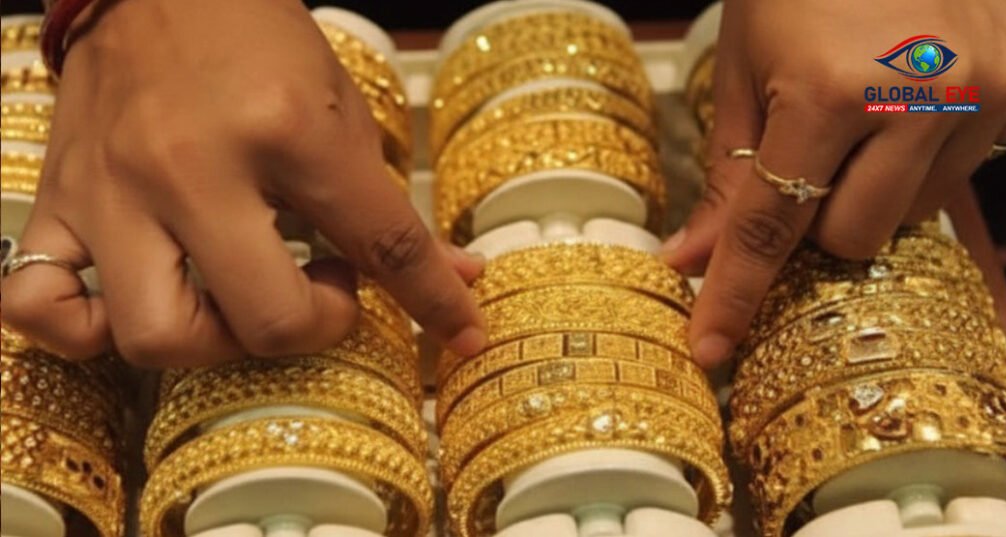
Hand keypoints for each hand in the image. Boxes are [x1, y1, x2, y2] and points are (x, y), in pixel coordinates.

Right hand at [0, 0, 485, 365]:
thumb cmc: (255, 40)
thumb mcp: (341, 111)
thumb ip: (391, 208)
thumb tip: (457, 280)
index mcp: (286, 130)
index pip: (382, 244)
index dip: (436, 302)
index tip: (462, 333)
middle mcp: (194, 167)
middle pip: (268, 319)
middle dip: (316, 325)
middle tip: (324, 289)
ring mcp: (116, 190)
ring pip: (158, 335)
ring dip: (219, 343)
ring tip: (240, 299)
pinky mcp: (61, 199)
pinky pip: (40, 303)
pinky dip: (86, 330)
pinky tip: (138, 303)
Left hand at [662, 0, 1005, 366]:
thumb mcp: (746, 67)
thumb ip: (728, 173)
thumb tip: (693, 259)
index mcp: (831, 89)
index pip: (770, 226)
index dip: (733, 292)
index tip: (711, 345)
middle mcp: (920, 98)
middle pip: (850, 239)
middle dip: (814, 219)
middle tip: (805, 159)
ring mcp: (985, 96)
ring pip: (906, 217)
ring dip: (868, 192)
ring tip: (858, 118)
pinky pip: (954, 179)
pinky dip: (916, 166)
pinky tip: (904, 110)